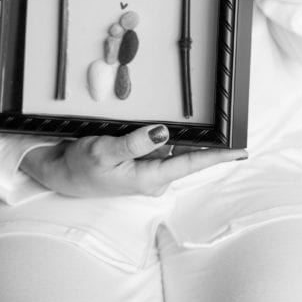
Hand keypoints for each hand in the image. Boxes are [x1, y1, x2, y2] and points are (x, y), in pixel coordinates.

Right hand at [20, 124, 246, 197]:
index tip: (240, 152)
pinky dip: (155, 137)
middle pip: (184, 153)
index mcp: (150, 178)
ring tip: (148, 128)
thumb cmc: (80, 167)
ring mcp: (148, 173)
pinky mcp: (140, 166)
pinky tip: (140, 132)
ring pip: (169, 148)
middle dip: (192, 137)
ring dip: (167, 136)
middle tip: (197, 122)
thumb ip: (134, 142)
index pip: (191, 164)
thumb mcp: (104, 151)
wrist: (61, 175)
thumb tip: (163, 133)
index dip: (218, 157)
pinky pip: (157, 147)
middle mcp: (154, 178)